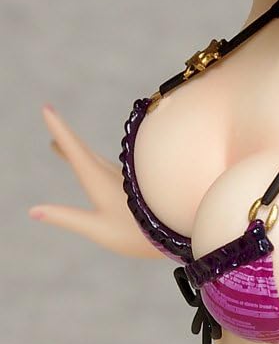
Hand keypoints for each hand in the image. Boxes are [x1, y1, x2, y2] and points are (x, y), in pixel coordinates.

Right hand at [30, 106, 160, 257]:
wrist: (180, 231)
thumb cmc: (136, 235)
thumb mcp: (96, 228)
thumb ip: (65, 217)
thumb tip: (34, 211)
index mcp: (97, 179)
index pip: (73, 149)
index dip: (59, 129)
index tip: (47, 109)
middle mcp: (111, 173)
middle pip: (82, 150)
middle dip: (64, 138)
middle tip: (49, 121)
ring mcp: (124, 179)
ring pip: (95, 158)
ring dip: (76, 150)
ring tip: (62, 147)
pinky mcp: (134, 187)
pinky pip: (108, 167)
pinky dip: (94, 162)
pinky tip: (100, 169)